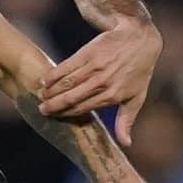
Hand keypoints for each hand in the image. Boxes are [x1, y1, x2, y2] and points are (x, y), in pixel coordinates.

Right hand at [39, 19, 162, 145]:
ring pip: (66, 82)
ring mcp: (94, 68)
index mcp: (110, 96)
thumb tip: (125, 143)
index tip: (54, 117)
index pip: (82, 108)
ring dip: (51, 90)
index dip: (66, 113)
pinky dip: (54, 74)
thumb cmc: (140, 70)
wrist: (140, 39)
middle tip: (42, 109)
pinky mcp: (89, 53)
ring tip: (41, 96)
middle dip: (54, 105)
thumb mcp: (137, 97)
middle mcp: (101, 83)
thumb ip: (126, 120)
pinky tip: (46, 80)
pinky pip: (67, 66)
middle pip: (71, 97)